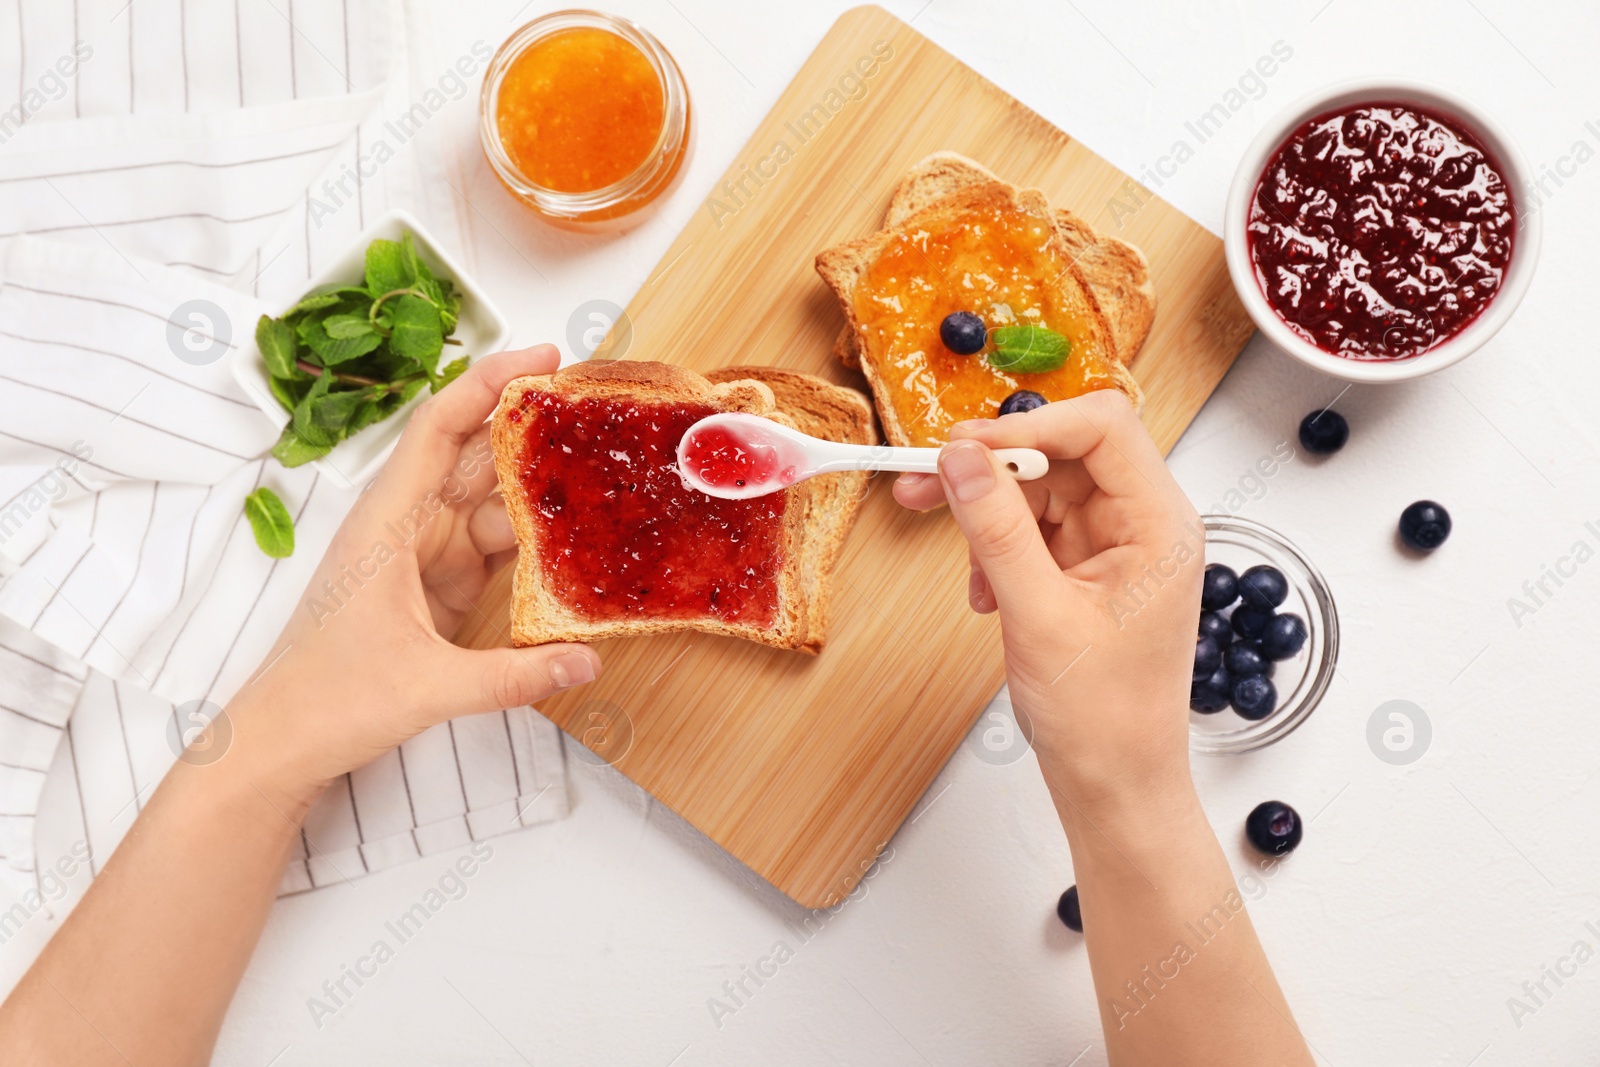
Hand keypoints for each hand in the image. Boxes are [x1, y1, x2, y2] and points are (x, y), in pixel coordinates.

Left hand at [226, 346, 599, 803]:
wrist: (279, 744)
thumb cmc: (327, 701)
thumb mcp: (428, 688)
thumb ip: (513, 678)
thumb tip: (587, 660)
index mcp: (387, 523)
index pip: (441, 427)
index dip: (491, 383)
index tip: (545, 357)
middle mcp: (406, 527)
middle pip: (477, 457)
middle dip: (534, 430)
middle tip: (598, 412)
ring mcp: (423, 557)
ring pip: (493, 505)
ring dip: (542, 494)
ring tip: (607, 477)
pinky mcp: (438, 590)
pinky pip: (495, 551)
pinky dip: (534, 545)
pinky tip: (576, 543)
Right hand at [894, 391, 1202, 812]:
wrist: (1115, 787)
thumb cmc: (1103, 718)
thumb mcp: (1038, 616)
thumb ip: (995, 530)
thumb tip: (957, 459)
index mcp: (1160, 524)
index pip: (1102, 427)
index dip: (1029, 425)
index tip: (963, 447)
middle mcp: (1144, 525)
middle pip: (1062, 454)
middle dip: (992, 471)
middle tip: (923, 484)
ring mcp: (1116, 547)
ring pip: (1040, 492)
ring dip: (988, 518)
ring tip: (957, 561)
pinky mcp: (1088, 572)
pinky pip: (1033, 531)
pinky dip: (997, 551)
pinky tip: (984, 595)